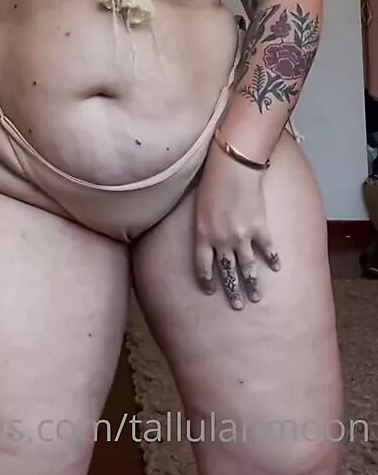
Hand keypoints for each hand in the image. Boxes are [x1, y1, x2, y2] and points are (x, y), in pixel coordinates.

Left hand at [194, 140, 280, 309]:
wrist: (233, 167)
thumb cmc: (211, 181)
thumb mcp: (199, 206)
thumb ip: (203, 226)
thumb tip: (206, 236)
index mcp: (203, 235)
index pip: (202, 266)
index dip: (206, 281)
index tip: (210, 291)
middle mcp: (222, 241)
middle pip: (227, 272)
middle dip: (232, 291)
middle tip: (238, 306)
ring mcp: (242, 237)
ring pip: (247, 267)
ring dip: (253, 284)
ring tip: (257, 297)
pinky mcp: (260, 228)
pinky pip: (267, 249)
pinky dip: (272, 259)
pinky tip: (276, 267)